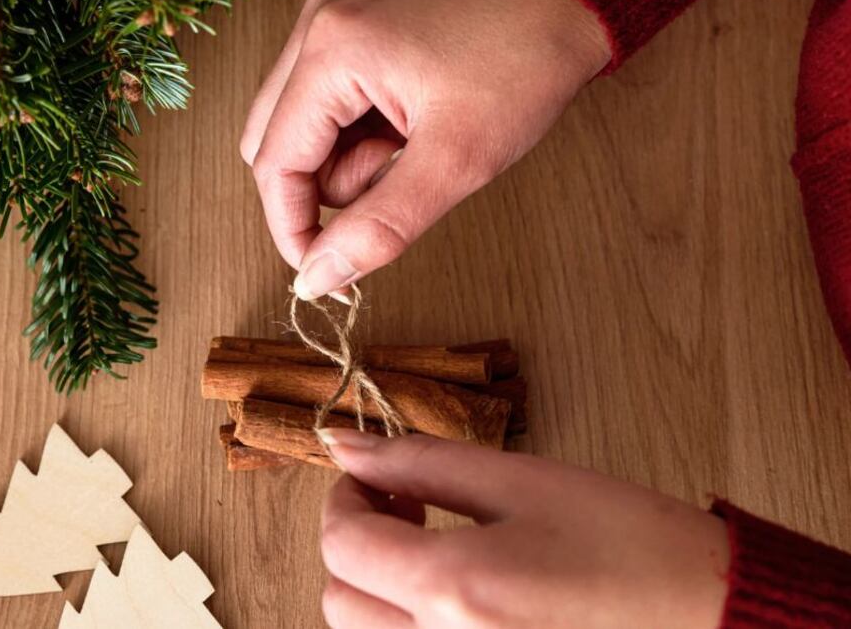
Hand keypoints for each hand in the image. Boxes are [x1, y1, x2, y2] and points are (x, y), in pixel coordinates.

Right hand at [241, 0, 610, 299]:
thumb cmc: (524, 60)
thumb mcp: (455, 161)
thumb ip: (379, 227)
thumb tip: (320, 277)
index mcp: (332, 51)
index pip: (273, 163)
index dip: (292, 229)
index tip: (325, 271)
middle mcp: (317, 26)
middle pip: (273, 143)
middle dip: (325, 187)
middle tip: (393, 183)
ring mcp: (332, 19)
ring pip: (300, 125)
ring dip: (347, 158)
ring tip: (414, 143)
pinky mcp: (352, 23)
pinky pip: (326, 98)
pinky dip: (358, 130)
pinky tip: (409, 122)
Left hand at [318, 429, 730, 627]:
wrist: (715, 620)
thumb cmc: (637, 549)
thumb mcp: (525, 481)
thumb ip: (423, 460)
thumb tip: (345, 444)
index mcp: (453, 589)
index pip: (341, 543)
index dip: (346, 497)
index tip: (375, 474)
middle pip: (339, 598)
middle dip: (359, 542)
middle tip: (408, 504)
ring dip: (379, 586)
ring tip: (437, 548)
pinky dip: (410, 623)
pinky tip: (459, 593)